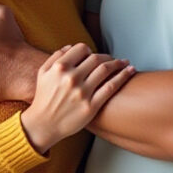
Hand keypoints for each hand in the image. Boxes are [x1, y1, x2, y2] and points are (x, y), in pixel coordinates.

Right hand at [20, 44, 135, 153]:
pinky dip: (123, 77)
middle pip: (96, 58)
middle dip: (107, 57)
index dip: (89, 50)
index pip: (81, 49)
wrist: (43, 125)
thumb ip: (56, 57)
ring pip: (105, 70)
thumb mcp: (43, 73)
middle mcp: (71, 78)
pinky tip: (130, 71)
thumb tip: (71, 47)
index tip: (93, 55)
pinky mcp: (91, 106)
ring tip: (125, 63)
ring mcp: (82, 93)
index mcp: (60, 68)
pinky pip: (110, 88)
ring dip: (118, 64)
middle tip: (112, 59)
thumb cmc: (43, 99)